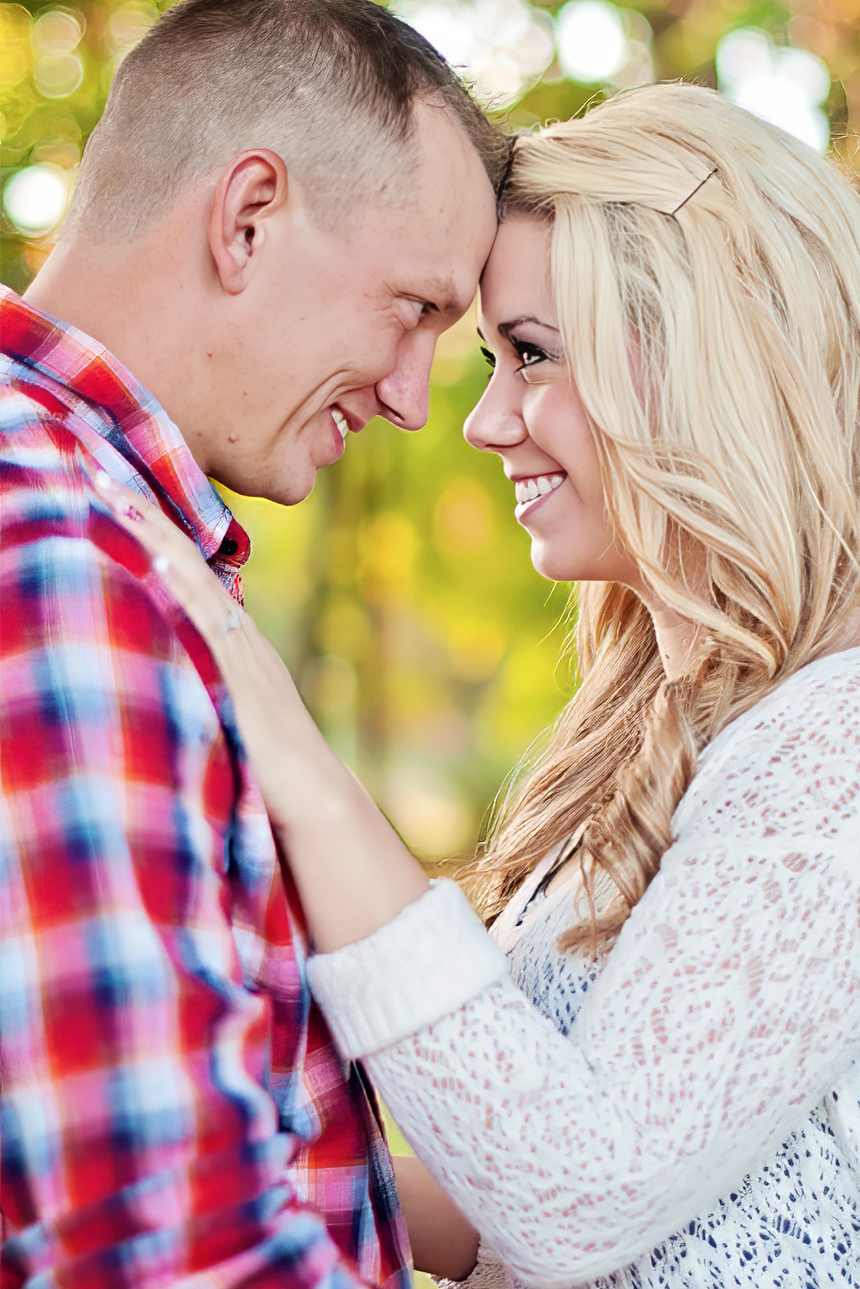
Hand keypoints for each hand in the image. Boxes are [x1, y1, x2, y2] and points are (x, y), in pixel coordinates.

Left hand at [94, 473, 428, 948]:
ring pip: (193, 586)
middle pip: (186, 568)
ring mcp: (246, 668)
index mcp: (235, 659)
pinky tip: (152, 557)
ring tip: (111, 487)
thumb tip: (182, 686)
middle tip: (99, 457)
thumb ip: (212, 703)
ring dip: (153, 537)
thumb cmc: (278, 796)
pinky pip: (208, 630)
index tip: (112, 485)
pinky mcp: (247, 691)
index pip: (188, 581)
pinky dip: (181, 591)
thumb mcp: (236, 736)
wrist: (332, 831)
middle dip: (144, 515)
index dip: (151, 533)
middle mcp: (241, 651)